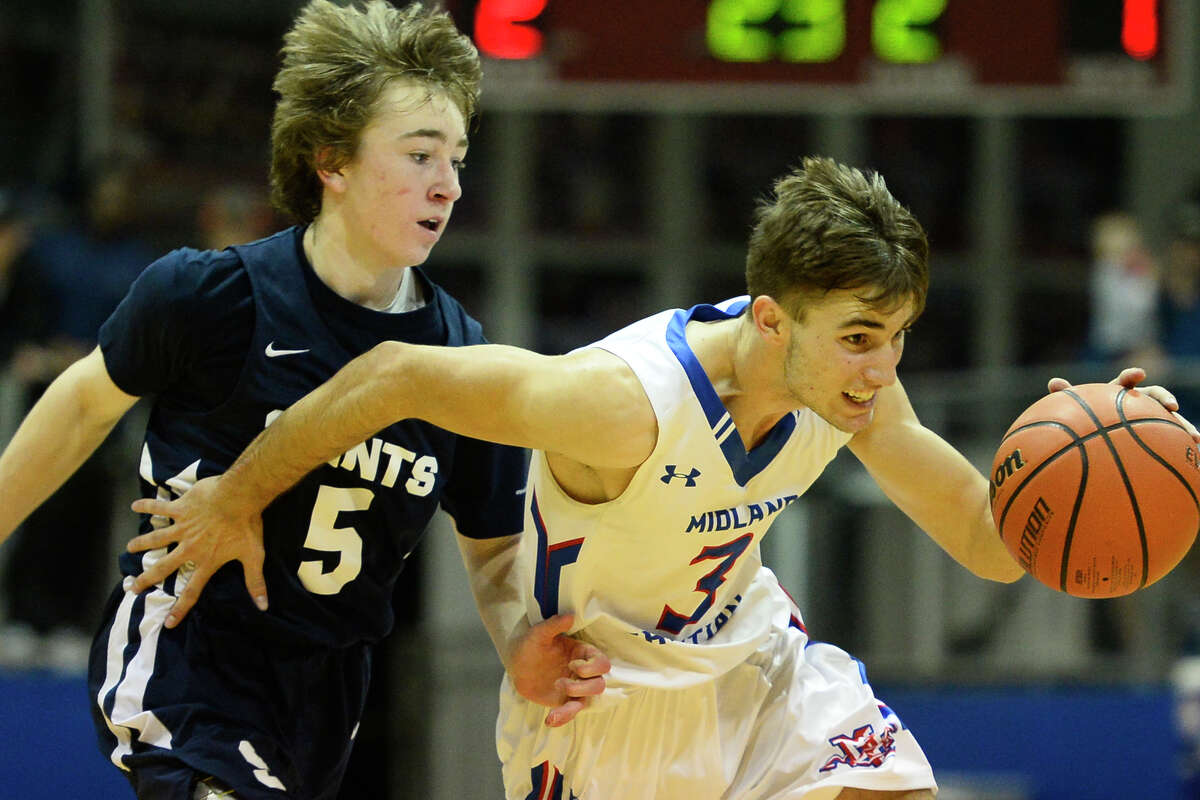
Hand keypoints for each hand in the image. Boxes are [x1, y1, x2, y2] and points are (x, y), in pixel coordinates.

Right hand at [126, 475, 268, 627]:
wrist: (239, 497)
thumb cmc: (247, 526)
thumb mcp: (254, 556)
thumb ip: (256, 582)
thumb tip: (263, 606)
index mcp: (206, 560)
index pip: (191, 591)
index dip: (180, 608)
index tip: (168, 623)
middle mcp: (190, 547)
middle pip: (163, 567)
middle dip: (147, 578)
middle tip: (132, 587)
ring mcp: (183, 527)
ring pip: (157, 538)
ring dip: (142, 543)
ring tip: (129, 548)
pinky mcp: (181, 509)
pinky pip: (160, 507)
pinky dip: (147, 506)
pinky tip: (135, 506)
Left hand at [509, 614, 610, 727]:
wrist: (516, 659)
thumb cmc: (530, 642)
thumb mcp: (539, 632)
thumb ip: (554, 625)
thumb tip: (570, 616)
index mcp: (582, 653)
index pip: (602, 663)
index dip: (592, 668)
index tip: (573, 664)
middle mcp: (582, 672)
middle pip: (599, 685)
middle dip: (582, 687)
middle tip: (561, 683)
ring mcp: (574, 687)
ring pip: (587, 701)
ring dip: (573, 705)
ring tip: (553, 709)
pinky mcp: (562, 700)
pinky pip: (570, 712)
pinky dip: (563, 718)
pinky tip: (550, 720)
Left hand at [1047, 366, 1199, 441]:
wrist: (1096, 435)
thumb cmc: (1086, 418)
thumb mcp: (1077, 408)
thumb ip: (1067, 395)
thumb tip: (1053, 381)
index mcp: (1119, 393)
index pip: (1125, 381)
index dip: (1131, 376)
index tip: (1138, 374)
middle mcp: (1139, 402)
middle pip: (1156, 396)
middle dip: (1166, 399)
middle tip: (1172, 408)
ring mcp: (1150, 418)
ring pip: (1171, 421)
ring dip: (1184, 427)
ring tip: (1195, 439)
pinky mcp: (1157, 436)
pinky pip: (1170, 442)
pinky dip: (1182, 450)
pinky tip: (1195, 461)